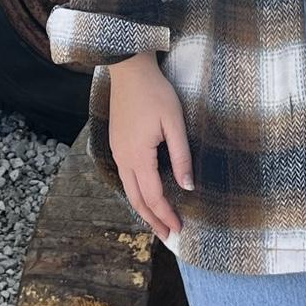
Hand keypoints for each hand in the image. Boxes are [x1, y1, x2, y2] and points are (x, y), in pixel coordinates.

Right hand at [107, 52, 192, 239]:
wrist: (129, 69)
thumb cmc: (155, 92)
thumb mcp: (174, 121)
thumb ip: (181, 155)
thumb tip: (188, 186)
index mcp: (138, 156)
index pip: (153, 196)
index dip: (166, 214)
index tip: (179, 229)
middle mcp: (123, 159)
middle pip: (137, 200)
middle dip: (153, 220)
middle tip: (168, 236)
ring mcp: (117, 151)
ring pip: (128, 190)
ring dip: (143, 209)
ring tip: (158, 222)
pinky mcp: (117, 144)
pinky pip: (125, 177)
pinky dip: (136, 193)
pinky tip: (145, 195)